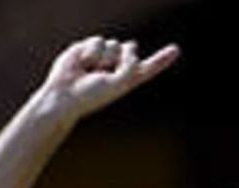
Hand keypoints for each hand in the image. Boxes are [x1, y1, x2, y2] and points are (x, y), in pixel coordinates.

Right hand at [38, 36, 179, 121]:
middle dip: (119, 58)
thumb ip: (131, 66)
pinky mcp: (88, 48)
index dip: (161, 59)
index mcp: (127, 80)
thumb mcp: (118, 84)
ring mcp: (103, 57)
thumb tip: (131, 45)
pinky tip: (81, 63)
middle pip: (129, 49)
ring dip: (103, 57)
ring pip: (113, 43)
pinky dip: (91, 51)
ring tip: (89, 71)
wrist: (63, 95)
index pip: (147, 68)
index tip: (175, 50)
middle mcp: (117, 67)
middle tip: (102, 75)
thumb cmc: (90, 96)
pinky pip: (98, 40)